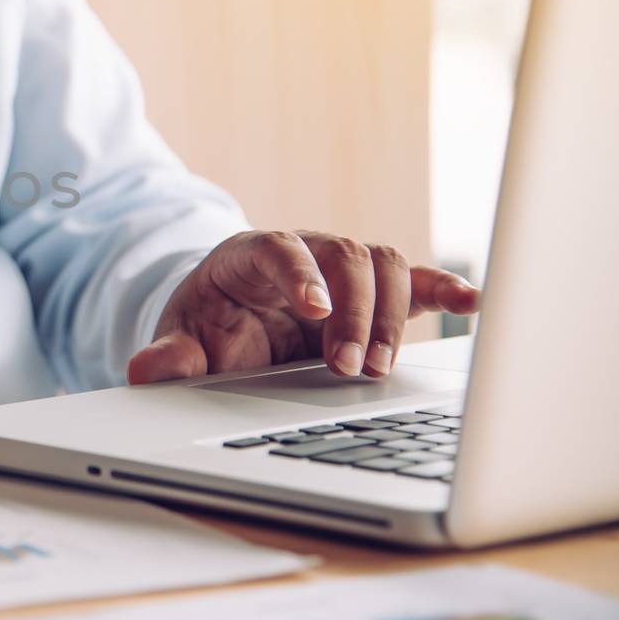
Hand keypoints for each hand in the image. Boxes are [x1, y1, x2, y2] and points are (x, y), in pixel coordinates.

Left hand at [126, 230, 480, 383]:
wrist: (231, 320)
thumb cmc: (208, 325)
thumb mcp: (183, 339)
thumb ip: (169, 355)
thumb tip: (147, 371)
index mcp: (250, 254)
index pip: (278, 248)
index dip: (299, 274)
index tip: (313, 312)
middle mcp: (303, 251)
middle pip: (343, 255)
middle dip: (352, 312)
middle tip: (347, 368)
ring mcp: (342, 269)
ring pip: (382, 264)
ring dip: (389, 314)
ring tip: (377, 368)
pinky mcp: (372, 292)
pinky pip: (413, 279)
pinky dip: (442, 287)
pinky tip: (471, 302)